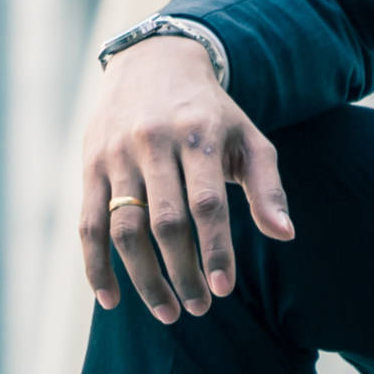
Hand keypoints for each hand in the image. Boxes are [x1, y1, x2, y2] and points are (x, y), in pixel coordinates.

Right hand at [79, 36, 292, 322]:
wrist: (154, 62)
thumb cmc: (211, 112)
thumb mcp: (247, 136)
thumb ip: (267, 185)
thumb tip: (286, 234)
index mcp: (199, 134)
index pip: (208, 204)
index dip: (216, 250)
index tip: (224, 290)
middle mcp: (155, 144)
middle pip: (166, 222)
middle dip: (183, 272)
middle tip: (199, 308)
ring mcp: (117, 156)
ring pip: (125, 230)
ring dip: (144, 278)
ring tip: (167, 311)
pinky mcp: (90, 167)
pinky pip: (88, 226)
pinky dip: (96, 267)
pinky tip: (111, 300)